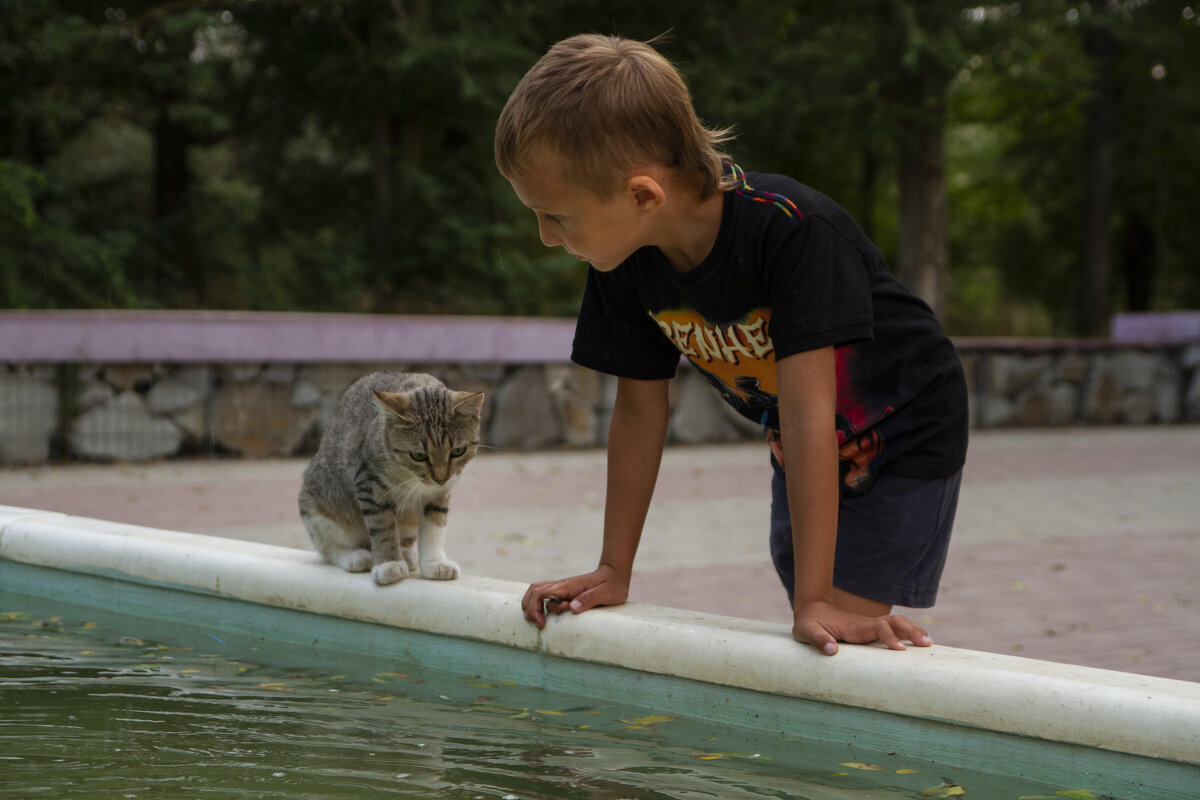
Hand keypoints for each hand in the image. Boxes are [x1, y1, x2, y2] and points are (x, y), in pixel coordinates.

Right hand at [520, 565, 629, 628]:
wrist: (614, 574)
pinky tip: (541, 614)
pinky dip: (536, 603)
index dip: (536, 608)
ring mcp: (561, 587)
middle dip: (530, 608)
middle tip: (539, 624)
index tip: (543, 624)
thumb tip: (572, 608)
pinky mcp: (562, 591)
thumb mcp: (606, 593)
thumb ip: (589, 599)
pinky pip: (542, 593)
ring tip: (537, 621)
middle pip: (534, 590)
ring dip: (530, 605)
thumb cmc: (612, 585)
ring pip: (535, 590)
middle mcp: (561, 585)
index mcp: (568, 586)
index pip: (541, 592)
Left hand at [793, 601, 932, 655]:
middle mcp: (866, 624)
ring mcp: (870, 625)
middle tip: (927, 645)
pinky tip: (919, 642)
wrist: (811, 610)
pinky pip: (893, 628)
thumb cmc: (808, 624)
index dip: (889, 636)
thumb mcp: (806, 632)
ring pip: (897, 623)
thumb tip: (832, 651)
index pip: (877, 627)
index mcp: (853, 626)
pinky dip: (908, 632)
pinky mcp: (871, 630)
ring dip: (913, 629)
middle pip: (894, 621)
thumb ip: (818, 640)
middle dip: (911, 630)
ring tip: (929, 644)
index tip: (899, 649)